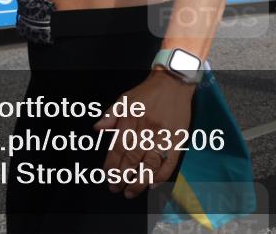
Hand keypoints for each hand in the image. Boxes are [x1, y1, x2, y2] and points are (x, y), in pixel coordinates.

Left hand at [93, 70, 194, 198]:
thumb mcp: (125, 99)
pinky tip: (153, 184)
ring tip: (131, 192)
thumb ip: (110, 115)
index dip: (111, 165)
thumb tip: (97, 129)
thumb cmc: (148, 93)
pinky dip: (162, 175)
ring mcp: (163, 136)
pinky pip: (170, 162)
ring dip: (139, 181)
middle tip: (116, 188)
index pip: (118, 148)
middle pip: (132, 159)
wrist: (174, 83)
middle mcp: (146, 130)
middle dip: (122, 177)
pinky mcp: (178, 140)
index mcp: (131, 120)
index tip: (107, 176)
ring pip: (150, 165)